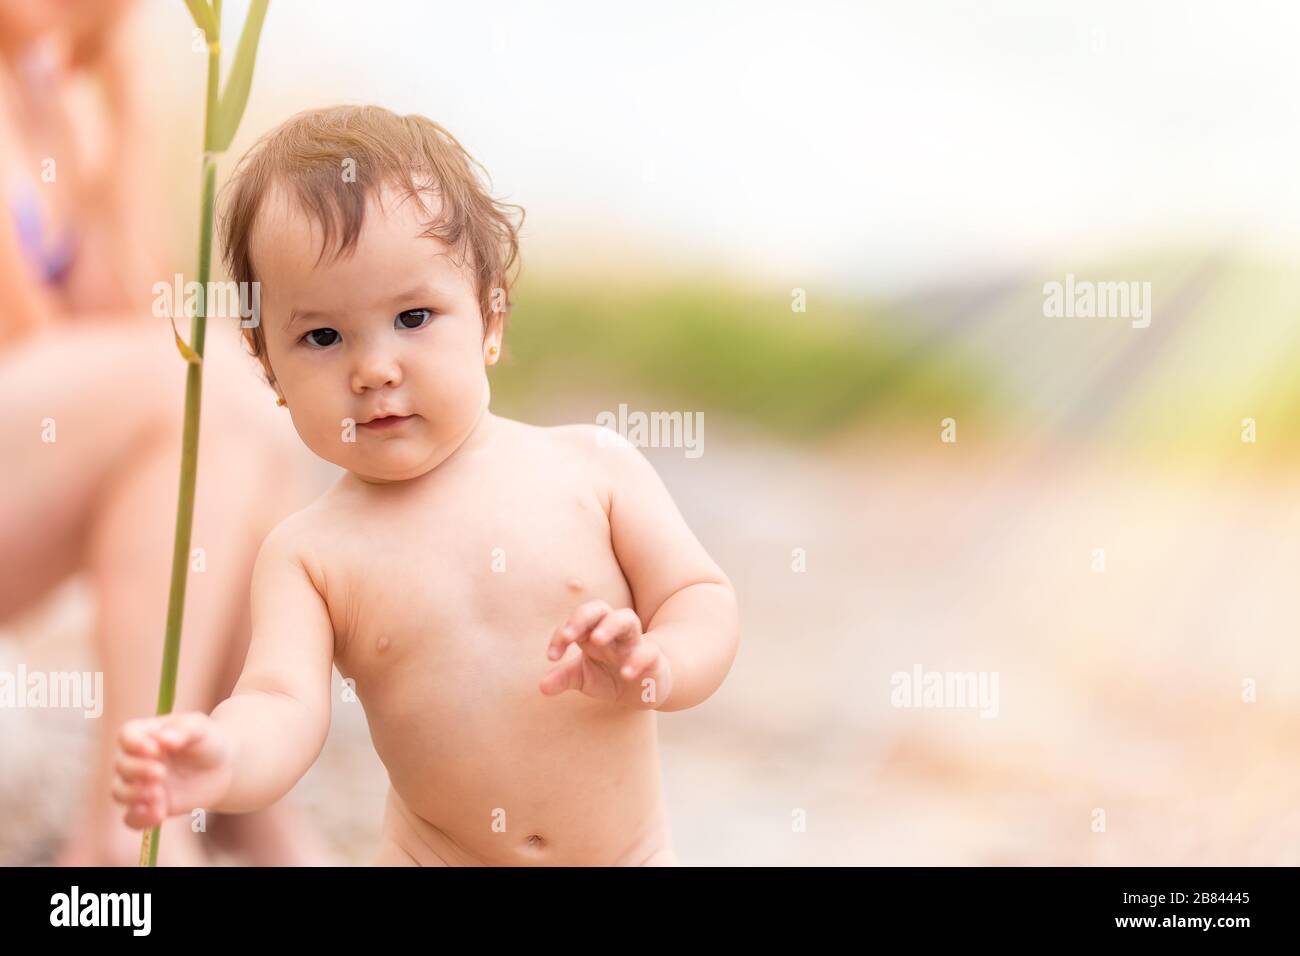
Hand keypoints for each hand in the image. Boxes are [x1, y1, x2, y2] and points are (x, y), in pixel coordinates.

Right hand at [110, 712, 233, 829]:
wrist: (223, 769)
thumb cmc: (207, 740)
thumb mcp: (200, 729)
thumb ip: (182, 730)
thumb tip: (163, 740)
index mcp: (146, 734)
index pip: (127, 735)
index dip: (134, 743)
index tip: (154, 750)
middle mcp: (136, 759)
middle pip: (121, 765)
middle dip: (137, 771)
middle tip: (162, 773)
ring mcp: (140, 784)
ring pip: (119, 792)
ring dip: (134, 795)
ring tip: (159, 795)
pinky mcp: (149, 806)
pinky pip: (131, 818)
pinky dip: (139, 819)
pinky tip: (158, 815)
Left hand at [540, 600, 672, 707]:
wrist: (643, 689)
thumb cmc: (610, 675)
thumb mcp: (583, 678)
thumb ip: (563, 678)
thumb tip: (542, 687)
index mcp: (592, 632)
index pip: (574, 623)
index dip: (561, 635)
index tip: (552, 657)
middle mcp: (613, 632)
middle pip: (600, 608)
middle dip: (583, 617)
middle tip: (569, 635)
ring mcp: (633, 642)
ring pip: (626, 619)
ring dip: (610, 625)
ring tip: (597, 639)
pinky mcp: (652, 656)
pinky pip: (647, 651)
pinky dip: (636, 660)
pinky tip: (626, 674)